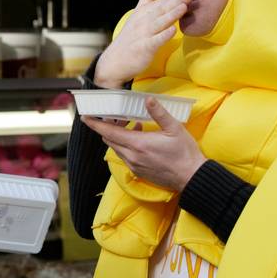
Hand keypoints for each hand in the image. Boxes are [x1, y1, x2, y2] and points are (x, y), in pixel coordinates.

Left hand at [81, 97, 205, 191]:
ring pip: (117, 148)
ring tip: (132, 125)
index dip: (95, 125)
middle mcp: (132, 156)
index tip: (85, 118)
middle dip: (108, 128)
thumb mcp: (174, 129)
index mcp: (138, 145)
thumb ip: (158, 113)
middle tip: (114, 116)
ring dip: (119, 137)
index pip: (109, 133)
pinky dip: (126, 146)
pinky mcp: (139, 172)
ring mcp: (135, 165)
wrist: (191, 178)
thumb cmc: (184, 154)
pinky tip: (139, 138)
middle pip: (110, 140)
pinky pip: (125, 156)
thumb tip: (147, 99)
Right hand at [94, 0, 191, 87]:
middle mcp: (141, 22)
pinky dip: (163, 36)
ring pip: (158, 23)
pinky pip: (154, 41)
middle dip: (174, 2)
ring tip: (183, 7)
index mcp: (142, 12)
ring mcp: (142, 35)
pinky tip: (172, 30)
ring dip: (170, 15)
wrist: (115, 61)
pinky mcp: (143, 48)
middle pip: (160, 10)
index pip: (158, 2)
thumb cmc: (131, 36)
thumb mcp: (138, 12)